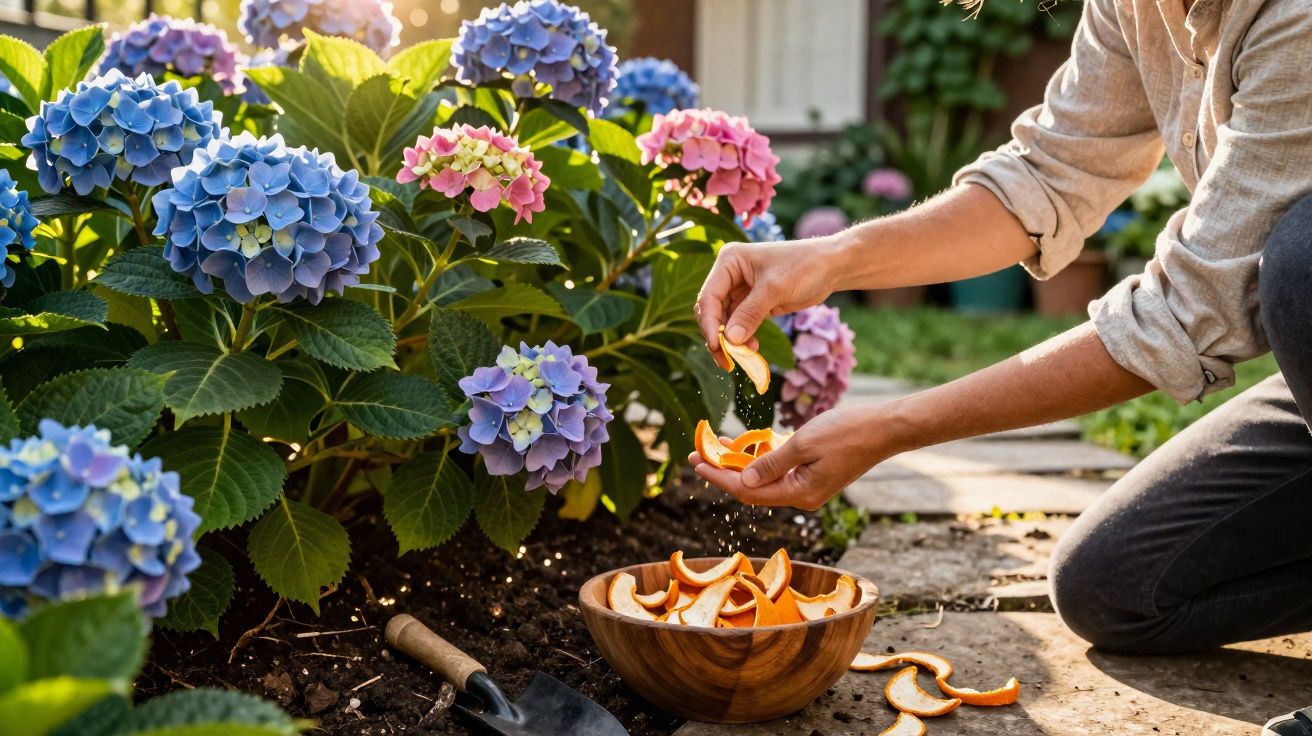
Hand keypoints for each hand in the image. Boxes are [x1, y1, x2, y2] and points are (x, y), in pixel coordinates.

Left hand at [687, 404, 897, 510]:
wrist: (885, 428)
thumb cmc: (847, 432)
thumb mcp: (802, 444)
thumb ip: (770, 463)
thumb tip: (741, 479)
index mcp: (798, 494)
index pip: (747, 491)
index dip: (718, 476)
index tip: (695, 461)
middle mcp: (802, 496)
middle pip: (752, 488)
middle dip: (723, 470)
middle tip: (696, 453)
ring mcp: (808, 486)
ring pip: (764, 478)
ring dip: (739, 462)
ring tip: (714, 446)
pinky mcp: (814, 473)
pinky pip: (779, 470)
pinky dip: (760, 458)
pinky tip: (744, 444)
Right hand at [696, 239, 838, 368]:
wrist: (830, 266)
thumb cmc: (804, 266)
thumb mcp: (775, 289)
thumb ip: (751, 313)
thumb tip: (731, 340)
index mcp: (729, 261)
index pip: (709, 296)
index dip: (709, 323)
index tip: (717, 346)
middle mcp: (730, 275)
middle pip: (713, 311)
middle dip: (718, 335)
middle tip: (727, 360)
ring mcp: (740, 290)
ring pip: (725, 321)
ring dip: (732, 340)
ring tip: (746, 356)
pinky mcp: (752, 303)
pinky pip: (740, 324)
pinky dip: (743, 338)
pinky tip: (753, 348)